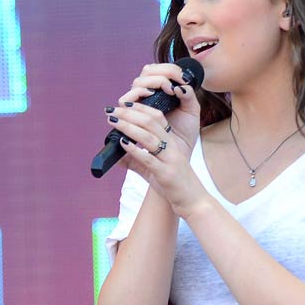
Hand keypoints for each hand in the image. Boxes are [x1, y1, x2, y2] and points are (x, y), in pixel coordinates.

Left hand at [108, 62, 208, 213]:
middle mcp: (172, 147)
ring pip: (149, 138)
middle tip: (113, 110)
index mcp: (171, 142)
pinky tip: (123, 143)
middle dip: (130, 114)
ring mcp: (170, 160)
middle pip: (151, 123)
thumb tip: (115, 157)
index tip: (124, 104)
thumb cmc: (172, 183)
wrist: (192, 200)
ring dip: (129, 127)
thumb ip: (136, 161)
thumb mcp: (154, 169)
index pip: (157, 117)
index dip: (140, 108)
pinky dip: (135, 150)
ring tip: (114, 121)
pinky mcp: (166, 173)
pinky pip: (149, 159)